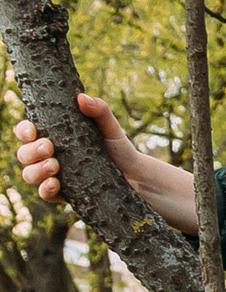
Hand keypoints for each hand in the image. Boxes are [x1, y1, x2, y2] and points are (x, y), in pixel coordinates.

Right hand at [14, 92, 198, 229]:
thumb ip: (99, 111)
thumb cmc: (119, 148)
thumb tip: (82, 98)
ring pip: (29, 174)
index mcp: (54, 135)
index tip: (33, 131)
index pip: (27, 131)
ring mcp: (53, 175)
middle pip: (24, 153)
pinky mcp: (62, 194)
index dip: (24, 130)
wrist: (134, 177)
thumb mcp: (111, 128)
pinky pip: (44, 194)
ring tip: (55, 165)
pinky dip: (45, 189)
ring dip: (36, 170)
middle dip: (31, 151)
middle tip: (50, 148)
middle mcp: (48, 155)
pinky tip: (56, 184)